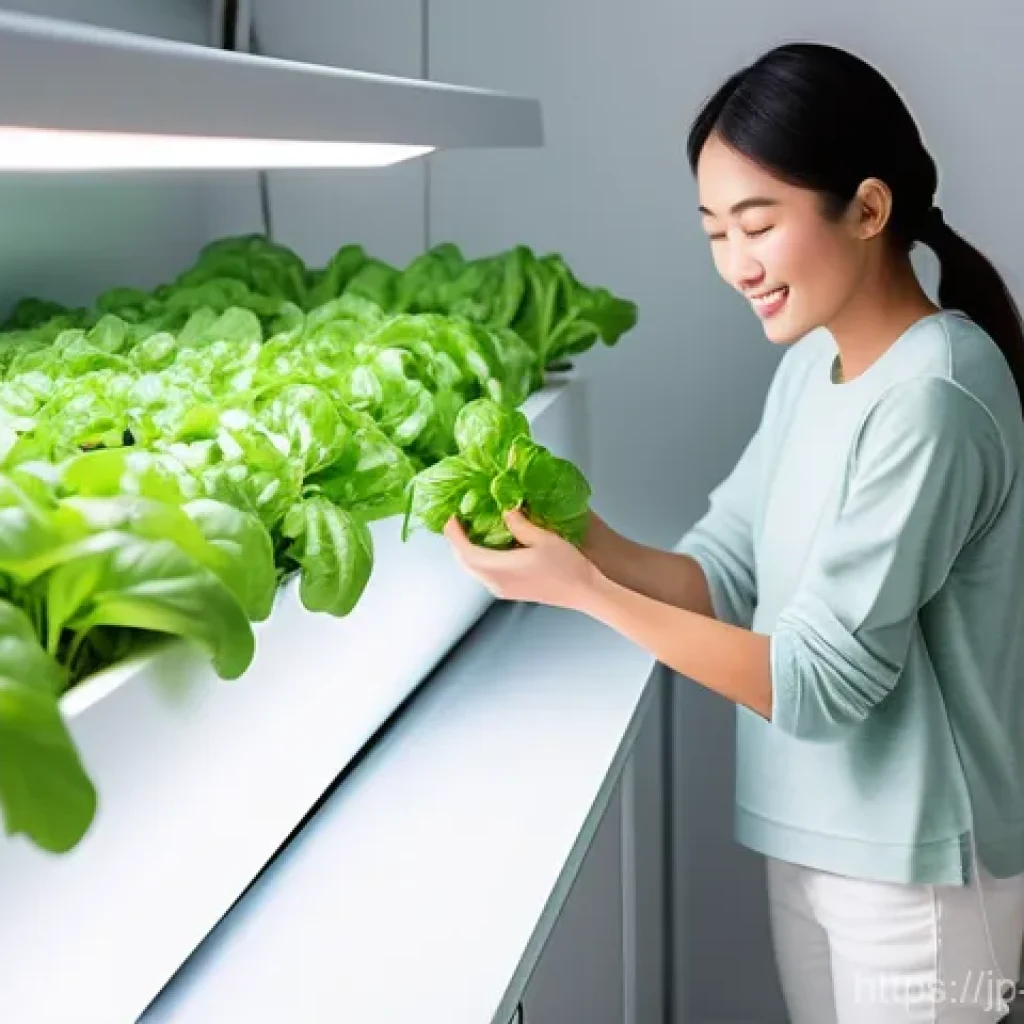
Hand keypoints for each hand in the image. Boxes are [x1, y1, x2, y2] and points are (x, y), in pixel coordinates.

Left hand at [443, 509, 601, 611]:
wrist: (584, 592)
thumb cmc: (568, 568)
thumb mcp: (543, 537)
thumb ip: (518, 523)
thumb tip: (505, 510)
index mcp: (501, 569)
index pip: (465, 551)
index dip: (454, 534)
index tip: (451, 518)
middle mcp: (497, 582)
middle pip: (465, 562)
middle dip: (457, 542)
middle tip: (458, 522)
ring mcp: (503, 590)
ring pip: (474, 569)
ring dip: (468, 551)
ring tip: (471, 531)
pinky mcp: (510, 592)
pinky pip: (485, 574)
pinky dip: (480, 559)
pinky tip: (490, 547)